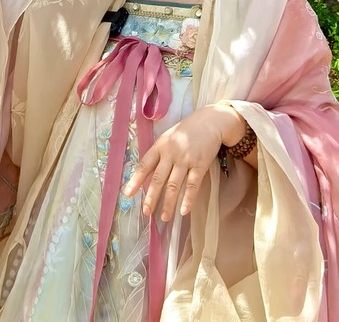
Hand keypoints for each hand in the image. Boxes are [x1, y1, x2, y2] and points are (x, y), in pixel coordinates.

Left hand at [123, 104, 245, 221]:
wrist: (210, 121)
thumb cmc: (187, 131)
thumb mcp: (169, 137)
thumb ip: (159, 153)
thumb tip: (148, 175)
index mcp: (160, 146)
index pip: (144, 165)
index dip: (135, 180)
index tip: (128, 194)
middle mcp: (171, 153)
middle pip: (158, 178)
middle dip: (151, 197)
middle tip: (146, 212)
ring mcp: (186, 159)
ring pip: (174, 185)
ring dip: (168, 203)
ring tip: (164, 217)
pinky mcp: (200, 164)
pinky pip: (192, 185)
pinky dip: (188, 199)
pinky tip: (184, 211)